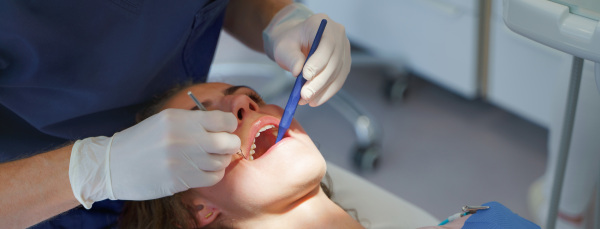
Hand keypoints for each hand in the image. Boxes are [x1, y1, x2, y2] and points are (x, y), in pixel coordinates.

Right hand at [69, 109, 239, 208]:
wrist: (113, 165)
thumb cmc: (142, 141)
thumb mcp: (166, 120)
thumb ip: (194, 121)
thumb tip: (225, 124)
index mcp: (180, 119)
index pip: (223, 120)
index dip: (229, 125)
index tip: (225, 128)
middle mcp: (184, 138)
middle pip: (228, 142)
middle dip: (230, 144)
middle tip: (224, 145)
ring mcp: (183, 161)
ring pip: (222, 162)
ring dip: (221, 160)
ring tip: (210, 158)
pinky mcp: (180, 180)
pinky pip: (212, 178)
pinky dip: (213, 174)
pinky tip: (203, 170)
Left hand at [263, 3, 350, 106]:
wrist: (295, 44)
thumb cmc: (289, 43)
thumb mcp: (283, 48)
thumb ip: (291, 58)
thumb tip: (299, 71)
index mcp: (322, 23)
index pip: (327, 43)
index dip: (318, 61)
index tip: (305, 76)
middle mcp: (338, 34)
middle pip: (334, 61)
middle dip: (319, 81)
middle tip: (305, 95)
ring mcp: (344, 49)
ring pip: (337, 73)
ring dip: (322, 89)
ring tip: (306, 99)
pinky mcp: (344, 63)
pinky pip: (338, 80)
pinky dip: (326, 92)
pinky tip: (315, 100)